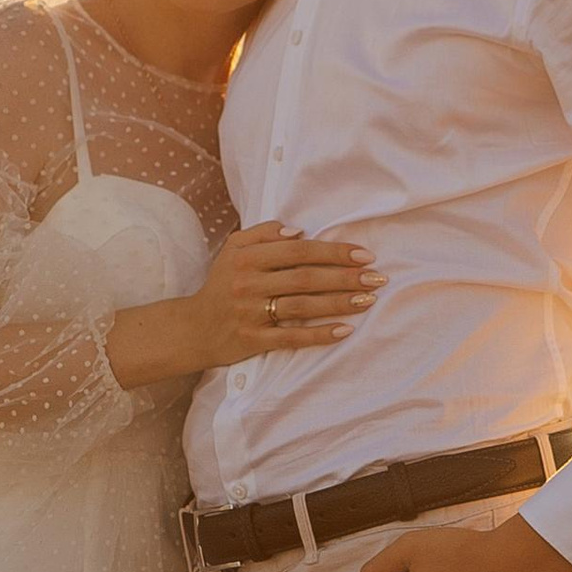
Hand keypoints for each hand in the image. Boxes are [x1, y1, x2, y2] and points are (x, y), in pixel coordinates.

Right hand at [189, 223, 380, 368]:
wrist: (194, 328)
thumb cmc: (223, 285)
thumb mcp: (233, 250)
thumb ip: (263, 234)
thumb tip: (299, 231)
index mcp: (246, 258)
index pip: (298, 251)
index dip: (333, 252)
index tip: (363, 255)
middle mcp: (248, 284)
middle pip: (305, 278)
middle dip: (345, 277)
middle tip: (377, 278)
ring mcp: (250, 313)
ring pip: (302, 306)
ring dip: (339, 303)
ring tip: (368, 300)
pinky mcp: (252, 340)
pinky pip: (291, 338)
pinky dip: (319, 335)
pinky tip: (345, 330)